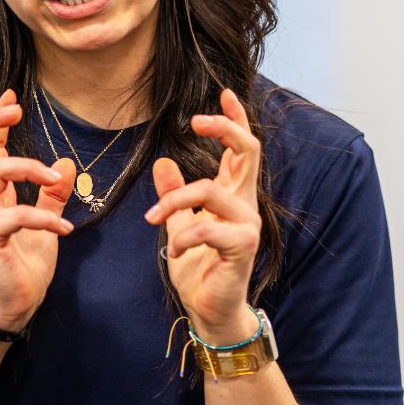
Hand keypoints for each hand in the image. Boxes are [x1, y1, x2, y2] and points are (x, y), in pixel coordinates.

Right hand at [0, 89, 74, 331]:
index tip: (12, 95)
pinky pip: (15, 216)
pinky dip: (44, 218)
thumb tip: (67, 163)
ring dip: (27, 166)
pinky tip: (65, 230)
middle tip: (16, 108)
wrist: (15, 303)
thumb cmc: (24, 264)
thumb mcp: (44, 222)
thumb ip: (52, 195)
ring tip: (54, 178)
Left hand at [145, 87, 261, 343]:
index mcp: (234, 196)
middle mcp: (246, 205)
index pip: (243, 150)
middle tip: (195, 121)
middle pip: (248, 152)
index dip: (236, 120)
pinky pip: (208, 228)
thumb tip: (164, 162)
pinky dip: (183, 236)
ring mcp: (248, 225)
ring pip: (211, 189)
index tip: (224, 93)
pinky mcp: (242, 247)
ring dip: (175, 202)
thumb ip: (175, 196)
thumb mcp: (180, 225)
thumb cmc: (200, 270)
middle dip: (224, 129)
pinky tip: (173, 250)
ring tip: (154, 222)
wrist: (210, 311)